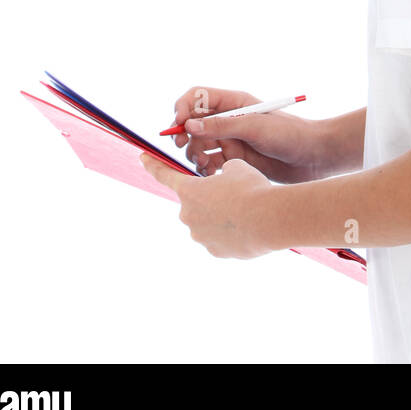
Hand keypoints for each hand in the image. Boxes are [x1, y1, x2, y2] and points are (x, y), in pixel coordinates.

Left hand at [140, 153, 274, 258]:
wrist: (268, 219)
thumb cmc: (251, 188)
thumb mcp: (236, 167)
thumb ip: (223, 173)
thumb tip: (224, 184)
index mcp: (189, 190)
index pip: (165, 175)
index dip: (153, 165)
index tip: (142, 158)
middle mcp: (188, 215)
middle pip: (194, 203)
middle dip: (209, 198)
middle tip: (234, 194)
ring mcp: (200, 236)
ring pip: (208, 221)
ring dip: (221, 216)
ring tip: (245, 211)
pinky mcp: (215, 251)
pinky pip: (219, 237)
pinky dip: (230, 232)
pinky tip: (247, 226)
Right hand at [163, 85, 327, 183]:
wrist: (313, 157)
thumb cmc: (289, 134)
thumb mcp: (255, 127)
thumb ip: (222, 127)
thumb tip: (188, 126)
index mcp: (234, 103)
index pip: (197, 97)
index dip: (183, 108)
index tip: (178, 124)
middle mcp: (229, 120)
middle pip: (193, 123)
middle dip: (183, 134)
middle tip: (181, 146)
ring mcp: (231, 140)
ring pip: (198, 145)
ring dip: (194, 153)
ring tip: (204, 165)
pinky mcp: (234, 161)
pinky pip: (210, 163)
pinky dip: (205, 169)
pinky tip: (212, 176)